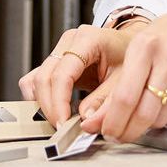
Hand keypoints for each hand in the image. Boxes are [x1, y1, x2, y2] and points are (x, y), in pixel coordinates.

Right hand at [19, 24, 137, 125]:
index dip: (59, 102)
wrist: (131, 46)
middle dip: (50, 107)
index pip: (62, 74)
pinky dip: (40, 98)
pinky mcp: (55, 63)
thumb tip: (86, 119)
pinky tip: (54, 109)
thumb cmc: (129, 55)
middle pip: (44, 78)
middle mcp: (69, 42)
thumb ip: (105, 100)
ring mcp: (60, 51)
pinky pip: (36, 81)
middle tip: (62, 127)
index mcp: (87, 40)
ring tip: (60, 119)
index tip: (63, 122)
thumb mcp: (125, 78)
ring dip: (43, 104)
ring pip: (36, 80)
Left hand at [82, 0, 166, 143]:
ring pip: (160, 119)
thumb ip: (117, 82)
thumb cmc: (166, 36)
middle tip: (118, 135)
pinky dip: (162, 118)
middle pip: (144, 113)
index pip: (125, 96)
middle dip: (127, 131)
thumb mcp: (137, 47)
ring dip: (145, 126)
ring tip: (137, 117)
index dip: (113, 121)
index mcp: (146, 45)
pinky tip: (158, 107)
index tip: (106, 130)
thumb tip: (96, 117)